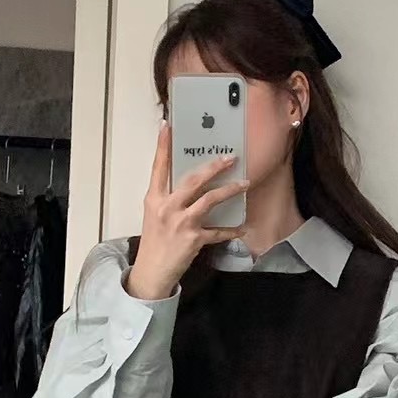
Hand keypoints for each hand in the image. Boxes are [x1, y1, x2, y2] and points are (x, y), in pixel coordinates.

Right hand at [127, 122, 249, 299]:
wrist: (152, 271)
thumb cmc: (155, 240)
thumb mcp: (155, 214)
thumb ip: (168, 196)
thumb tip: (189, 181)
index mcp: (155, 198)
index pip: (159, 167)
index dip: (163, 146)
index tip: (168, 126)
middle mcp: (167, 207)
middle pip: (192, 180)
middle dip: (213, 167)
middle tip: (230, 157)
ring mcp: (181, 223)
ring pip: (210, 200)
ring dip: (230, 190)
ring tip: (244, 183)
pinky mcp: (194, 239)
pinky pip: (218, 231)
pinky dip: (231, 229)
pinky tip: (242, 227)